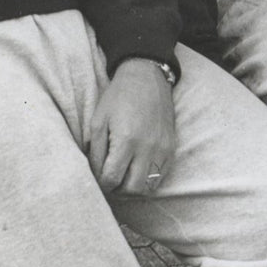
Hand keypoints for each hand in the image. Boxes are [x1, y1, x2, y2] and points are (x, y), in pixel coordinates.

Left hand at [88, 58, 175, 195]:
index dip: (101, 184)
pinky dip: (148, 179)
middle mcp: (148, 148)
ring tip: (124, 175)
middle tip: (111, 179)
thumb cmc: (118, 97)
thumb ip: (95, 152)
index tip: (98, 177)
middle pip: (132, 189)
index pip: (112, 179)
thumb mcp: (98, 121)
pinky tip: (138, 168)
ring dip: (134, 187)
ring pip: (148, 187)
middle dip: (118, 189)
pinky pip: (161, 177)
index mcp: (127, 140)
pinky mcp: (171, 147)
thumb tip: (96, 175)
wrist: (146, 77)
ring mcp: (162, 149)